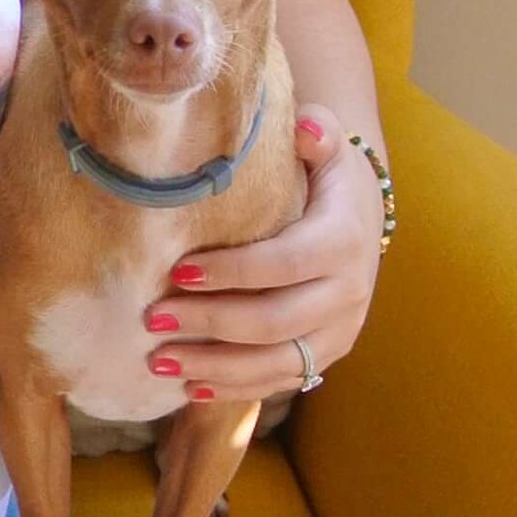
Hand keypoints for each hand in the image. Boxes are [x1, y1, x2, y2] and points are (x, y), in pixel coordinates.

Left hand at [140, 106, 383, 406]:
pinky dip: (233, 387)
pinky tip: (188, 386)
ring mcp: (339, 332)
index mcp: (344, 242)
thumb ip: (319, 134)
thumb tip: (306, 129)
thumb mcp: (330, 150)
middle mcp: (347, 294)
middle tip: (152, 318)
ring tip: (157, 360)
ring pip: (274, 362)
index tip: (176, 272)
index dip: (230, 272)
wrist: (363, 220)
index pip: (282, 264)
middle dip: (208, 323)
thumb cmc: (327, 180)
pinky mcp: (325, 356)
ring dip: (213, 367)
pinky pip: (279, 381)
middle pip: (272, 321)